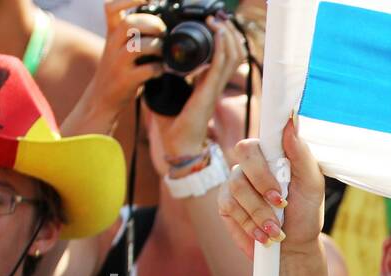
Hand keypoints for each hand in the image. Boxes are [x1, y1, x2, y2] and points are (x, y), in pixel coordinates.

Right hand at [87, 0, 165, 118]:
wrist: (103, 98)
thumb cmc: (118, 69)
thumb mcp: (119, 46)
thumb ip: (134, 33)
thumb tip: (161, 22)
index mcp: (112, 33)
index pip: (112, 7)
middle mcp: (112, 45)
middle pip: (130, 24)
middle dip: (151, 24)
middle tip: (163, 32)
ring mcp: (118, 63)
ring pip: (138, 46)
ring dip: (157, 47)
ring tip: (163, 53)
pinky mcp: (126, 80)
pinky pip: (147, 70)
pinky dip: (159, 69)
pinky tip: (161, 70)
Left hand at [152, 14, 245, 167]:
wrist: (177, 144)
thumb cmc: (173, 124)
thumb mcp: (170, 92)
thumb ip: (168, 76)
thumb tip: (156, 61)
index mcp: (207, 82)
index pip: (225, 56)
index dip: (223, 37)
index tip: (213, 22)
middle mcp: (215, 83)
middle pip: (234, 52)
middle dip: (228, 31)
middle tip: (217, 17)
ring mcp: (215, 87)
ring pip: (232, 55)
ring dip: (226, 35)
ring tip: (217, 21)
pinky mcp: (209, 91)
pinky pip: (220, 65)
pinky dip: (220, 47)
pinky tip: (217, 33)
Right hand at [218, 118, 325, 256]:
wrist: (295, 245)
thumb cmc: (305, 211)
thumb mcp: (312, 185)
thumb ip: (301, 154)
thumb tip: (291, 121)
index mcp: (272, 153)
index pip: (261, 133)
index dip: (265, 136)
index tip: (273, 151)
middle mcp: (250, 164)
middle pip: (243, 152)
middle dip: (263, 181)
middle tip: (281, 203)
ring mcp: (235, 182)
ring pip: (238, 185)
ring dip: (261, 212)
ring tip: (277, 230)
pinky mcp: (225, 204)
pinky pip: (230, 206)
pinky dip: (250, 224)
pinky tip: (263, 236)